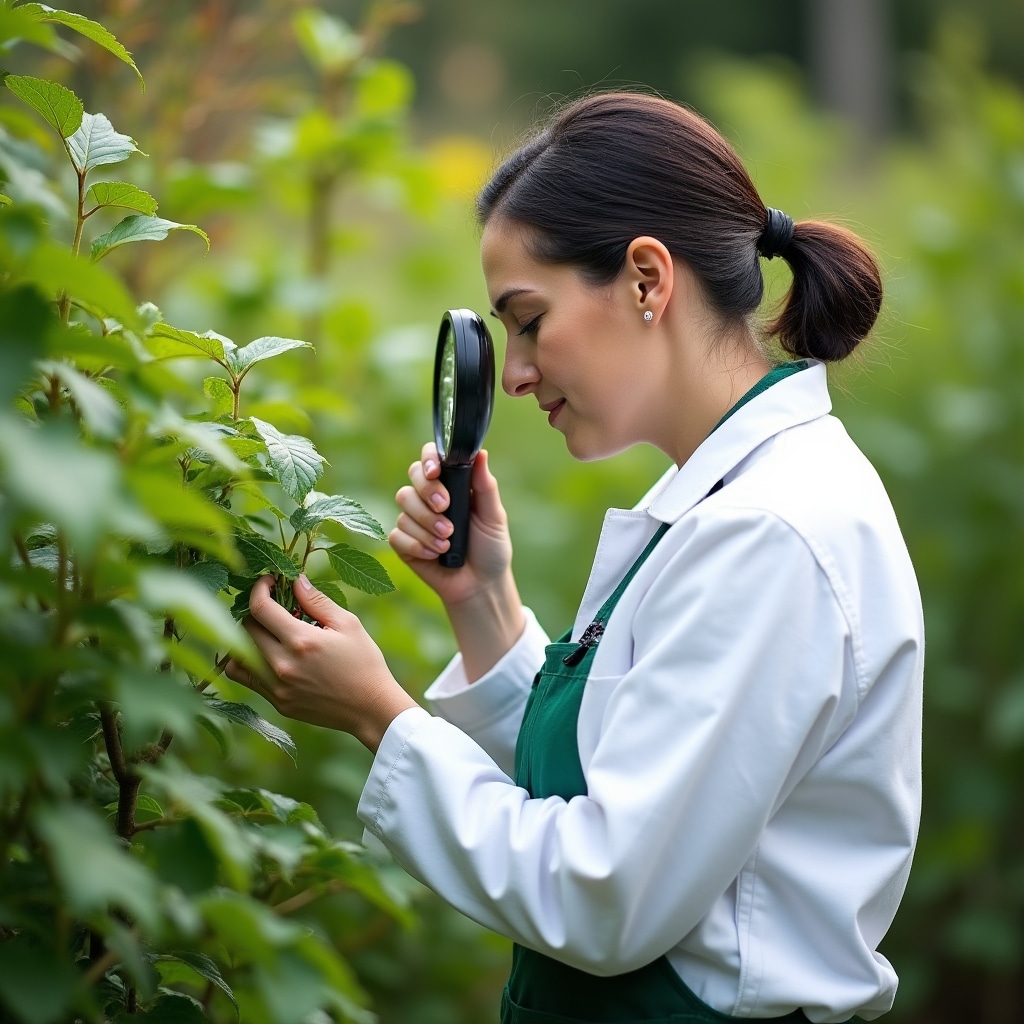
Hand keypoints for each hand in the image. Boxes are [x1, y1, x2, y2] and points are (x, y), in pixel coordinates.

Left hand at [225, 575, 419, 751]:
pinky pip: (247, 679)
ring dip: (246, 638)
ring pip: (237, 656)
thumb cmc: (364, 663)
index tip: (269, 581)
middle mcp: (282, 665)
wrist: (370, 708)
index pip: (260, 608)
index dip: (259, 588)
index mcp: (301, 641)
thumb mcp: (348, 624)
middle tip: (273, 605)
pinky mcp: (277, 702)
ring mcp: (276, 687)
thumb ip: (317, 601)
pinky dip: (249, 662)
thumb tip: (295, 581)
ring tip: (266, 632)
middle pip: (245, 629)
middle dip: (256, 610)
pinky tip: (267, 654)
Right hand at [390, 444, 511, 607]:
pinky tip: (436, 555)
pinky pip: (397, 535)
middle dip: (428, 492)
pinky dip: (418, 545)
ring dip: (427, 525)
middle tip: (446, 508)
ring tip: (448, 542)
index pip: (431, 458)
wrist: (480, 584)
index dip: (428, 460)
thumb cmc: (490, 547)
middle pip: (412, 477)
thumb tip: (481, 453)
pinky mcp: (403, 542)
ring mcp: (414, 519)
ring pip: (404, 506)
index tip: (435, 472)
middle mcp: (428, 497)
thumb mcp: (493, 516)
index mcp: (451, 484)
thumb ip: (485, 485)